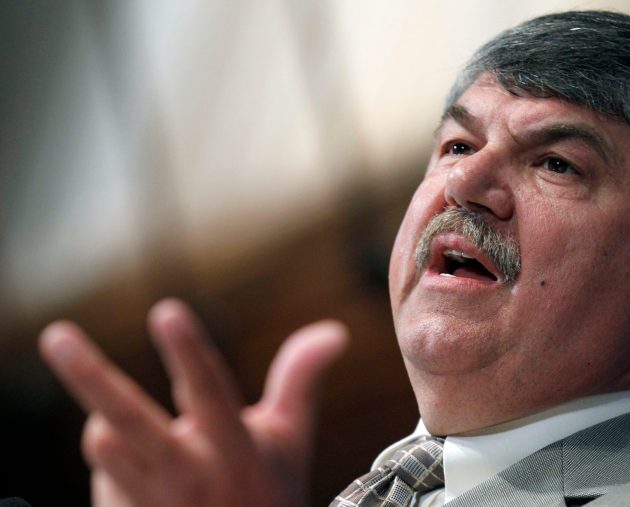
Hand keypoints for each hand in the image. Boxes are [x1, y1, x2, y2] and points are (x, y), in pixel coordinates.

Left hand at [39, 299, 347, 506]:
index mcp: (233, 449)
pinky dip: (118, 459)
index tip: (167, 312)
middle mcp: (187, 476)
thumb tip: (334, 331)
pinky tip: (150, 480)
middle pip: (129, 420)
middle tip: (56, 335)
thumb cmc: (267, 492)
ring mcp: (149, 503)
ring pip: (103, 441)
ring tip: (150, 439)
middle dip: (90, 376)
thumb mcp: (291, 438)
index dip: (188, 352)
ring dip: (117, 426)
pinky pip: (102, 472)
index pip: (210, 392)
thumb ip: (300, 378)